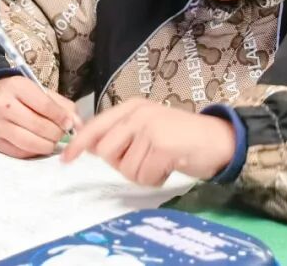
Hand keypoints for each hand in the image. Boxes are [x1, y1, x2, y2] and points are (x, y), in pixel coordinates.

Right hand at [0, 76, 81, 158]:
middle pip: (39, 126)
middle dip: (57, 133)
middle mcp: (3, 106)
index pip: (45, 106)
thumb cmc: (20, 94)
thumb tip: (76, 124)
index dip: (61, 117)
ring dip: (48, 145)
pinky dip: (35, 151)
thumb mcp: (39, 90)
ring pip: (30, 143)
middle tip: (62, 133)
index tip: (69, 123)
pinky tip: (38, 144)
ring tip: (52, 140)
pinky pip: (21, 153)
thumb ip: (61, 105)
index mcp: (17, 87)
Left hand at [61, 99, 235, 185]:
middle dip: (123, 164)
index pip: (96, 126)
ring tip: (161, 162)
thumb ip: (121, 134)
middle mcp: (138, 114)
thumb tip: (88, 147)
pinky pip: (144, 176)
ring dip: (143, 174)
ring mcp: (150, 127)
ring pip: (126, 168)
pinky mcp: (161, 145)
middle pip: (106, 152)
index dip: (79, 144)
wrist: (220, 140)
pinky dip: (155, 179)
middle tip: (146, 159)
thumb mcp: (148, 128)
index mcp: (132, 107)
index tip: (66, 159)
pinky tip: (169, 167)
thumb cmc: (183, 138)